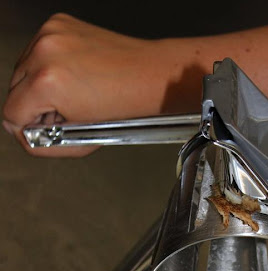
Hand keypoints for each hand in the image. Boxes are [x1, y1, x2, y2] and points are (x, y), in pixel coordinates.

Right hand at [2, 14, 162, 156]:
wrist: (149, 76)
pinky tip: (72, 78)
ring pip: (22, 70)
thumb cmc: (125, 106)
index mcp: (47, 82)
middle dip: (33, 109)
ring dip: (39, 88)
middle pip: (13, 91)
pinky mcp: (58, 24)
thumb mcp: (82, 139)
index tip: (38, 133)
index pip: (11, 113)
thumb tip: (28, 139)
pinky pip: (37, 52)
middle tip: (60, 118)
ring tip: (70, 98)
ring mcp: (50, 34)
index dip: (24, 130)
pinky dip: (48, 67)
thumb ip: (46, 144)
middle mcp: (45, 52)